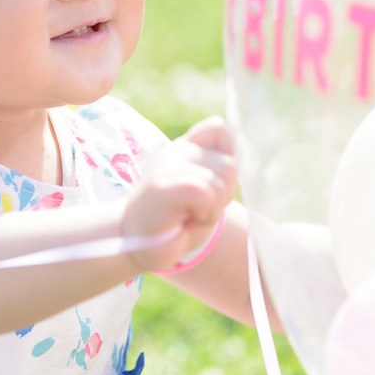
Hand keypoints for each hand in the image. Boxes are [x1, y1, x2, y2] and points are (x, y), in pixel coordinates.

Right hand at [121, 117, 236, 273]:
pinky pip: (206, 194)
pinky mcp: (164, 186)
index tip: (214, 184)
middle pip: (230, 163)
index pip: (219, 129)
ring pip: (221, 178)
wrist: (136, 245)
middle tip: (198, 209)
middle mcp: (177, 150)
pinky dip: (204, 214)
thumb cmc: (176, 222)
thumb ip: (220, 170)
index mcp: (188, 147)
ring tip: (190, 214)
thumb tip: (238, 158)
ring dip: (214, 207)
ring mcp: (168, 165)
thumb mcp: (206, 192)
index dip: (229, 156)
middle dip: (224, 193)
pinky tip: (185, 220)